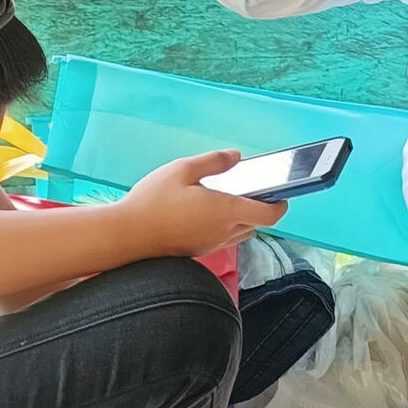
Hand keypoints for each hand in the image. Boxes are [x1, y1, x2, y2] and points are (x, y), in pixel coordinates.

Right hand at [121, 151, 287, 257]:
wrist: (126, 236)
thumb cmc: (151, 202)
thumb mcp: (181, 169)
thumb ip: (212, 162)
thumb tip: (236, 157)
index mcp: (226, 211)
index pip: (270, 214)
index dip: (281, 204)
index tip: (282, 193)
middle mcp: (223, 232)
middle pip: (256, 223)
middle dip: (259, 207)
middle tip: (251, 188)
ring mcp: (210, 244)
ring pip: (240, 232)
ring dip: (242, 218)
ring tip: (226, 198)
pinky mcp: (198, 251)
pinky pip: (222, 238)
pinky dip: (224, 226)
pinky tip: (205, 211)